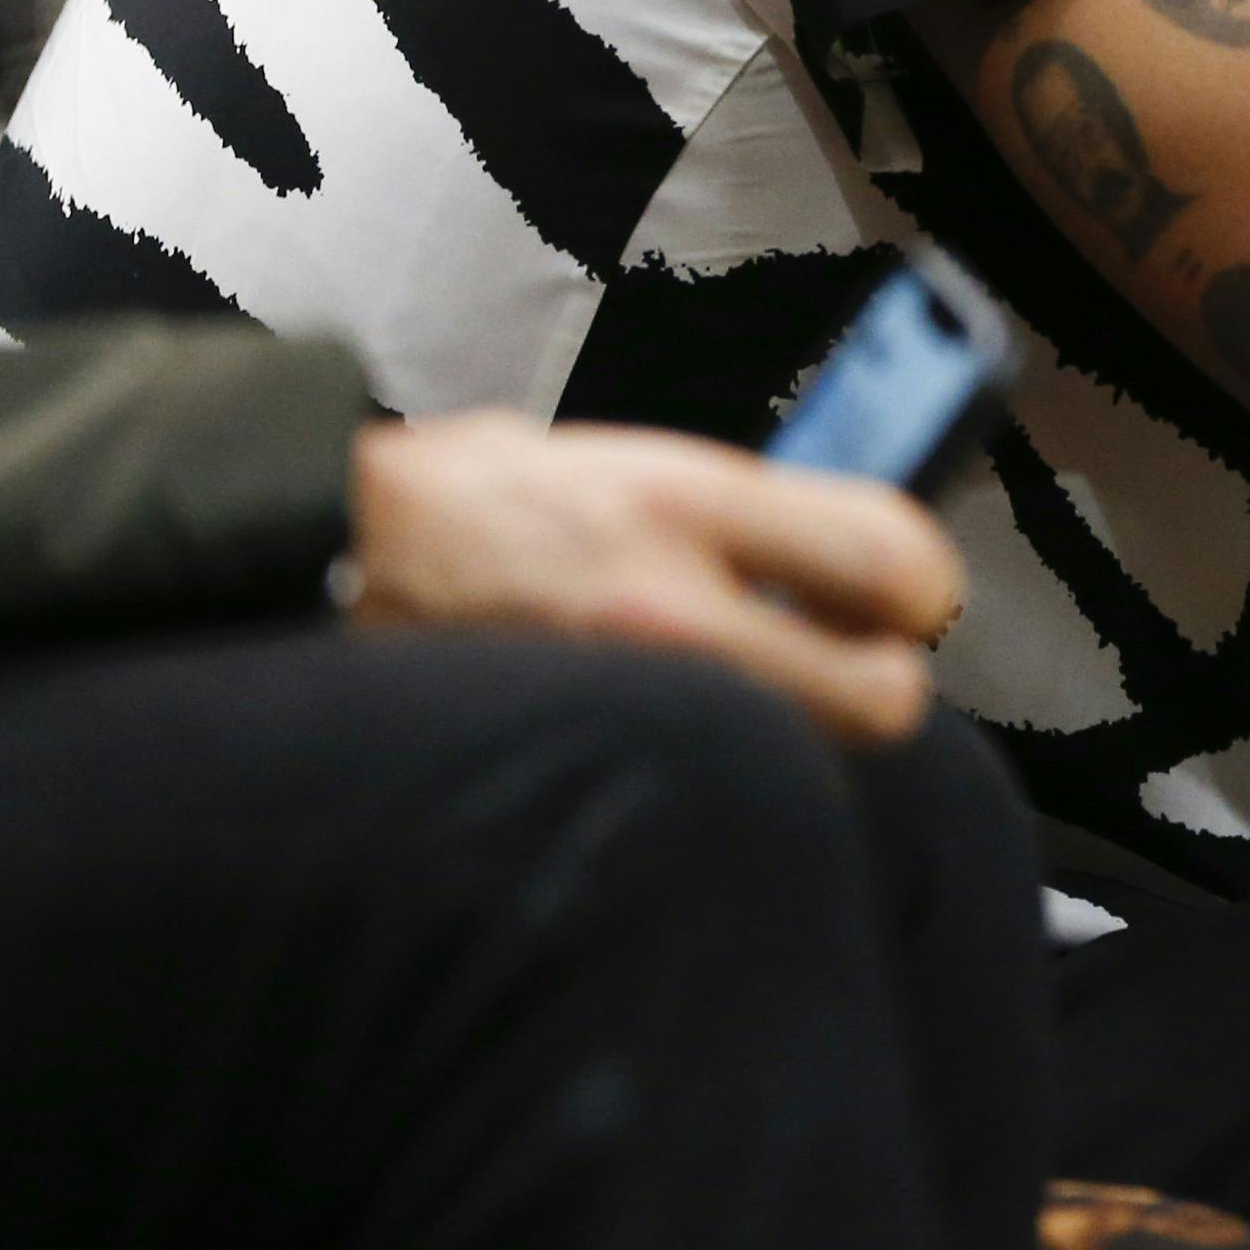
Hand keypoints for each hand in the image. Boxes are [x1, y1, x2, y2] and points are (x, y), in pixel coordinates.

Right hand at [345, 413, 967, 744]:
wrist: (329, 557)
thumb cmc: (473, 499)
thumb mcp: (625, 462)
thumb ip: (742, 509)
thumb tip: (844, 552)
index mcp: (682, 502)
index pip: (889, 556)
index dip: (920, 584)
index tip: (904, 591)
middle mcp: (667, 609)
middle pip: (880, 699)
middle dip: (880, 687)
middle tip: (852, 660)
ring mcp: (629, 700)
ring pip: (799, 756)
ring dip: (798, 732)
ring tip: (746, 690)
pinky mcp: (588, 763)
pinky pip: (710, 787)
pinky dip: (718, 771)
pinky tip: (683, 735)